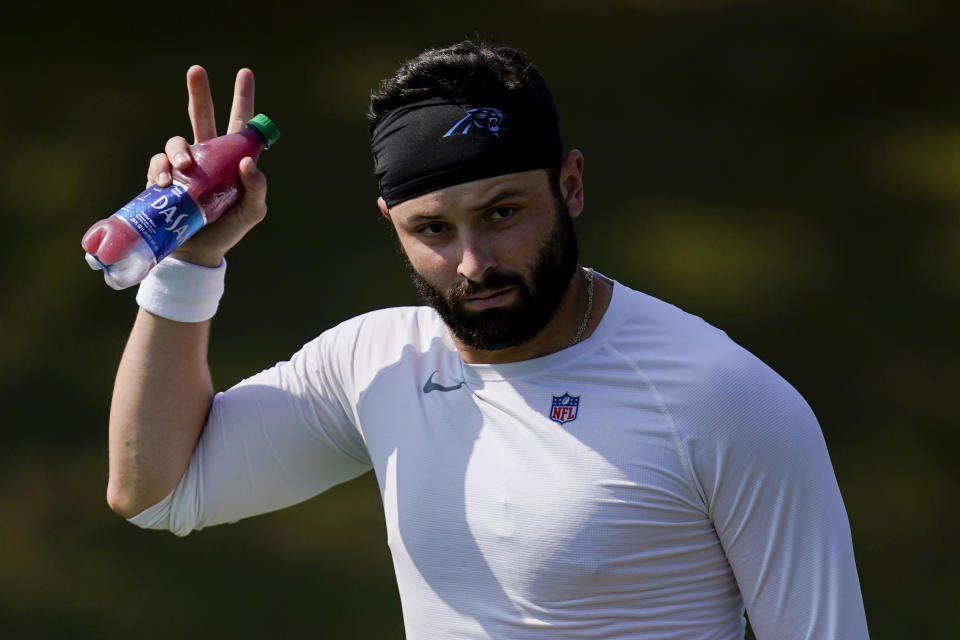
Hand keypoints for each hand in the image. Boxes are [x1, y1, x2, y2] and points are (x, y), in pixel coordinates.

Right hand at [145, 66, 267, 267]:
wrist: (198, 254)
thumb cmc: (229, 231)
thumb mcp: (253, 212)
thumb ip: (258, 188)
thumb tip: (248, 162)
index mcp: (232, 160)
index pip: (240, 125)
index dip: (242, 99)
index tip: (244, 73)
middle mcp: (208, 158)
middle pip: (202, 117)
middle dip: (199, 92)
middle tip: (196, 70)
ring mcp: (184, 167)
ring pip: (177, 140)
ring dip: (178, 148)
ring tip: (183, 165)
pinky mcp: (164, 180)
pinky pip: (158, 164)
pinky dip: (161, 168)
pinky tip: (166, 181)